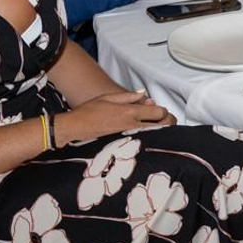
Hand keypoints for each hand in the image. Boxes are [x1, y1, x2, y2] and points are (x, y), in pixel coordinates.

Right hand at [55, 91, 173, 145]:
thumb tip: (145, 96)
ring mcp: (129, 138)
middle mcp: (132, 125)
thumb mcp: (108, 97)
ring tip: (156, 130)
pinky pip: (144, 143)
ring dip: (160, 132)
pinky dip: (149, 140)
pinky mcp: (124, 146)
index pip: (160, 112)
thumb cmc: (89, 111)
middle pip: (163, 126)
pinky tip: (146, 139)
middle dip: (168, 123)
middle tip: (164, 122)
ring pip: (156, 136)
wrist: (74, 128)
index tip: (158, 111)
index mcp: (130, 111)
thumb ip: (129, 96)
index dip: (163, 111)